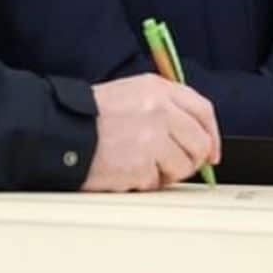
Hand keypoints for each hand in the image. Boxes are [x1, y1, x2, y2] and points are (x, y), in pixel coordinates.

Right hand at [81, 76, 220, 191]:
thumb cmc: (89, 116)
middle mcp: (159, 111)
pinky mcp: (140, 165)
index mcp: (157, 89)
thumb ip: (163, 108)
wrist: (61, 131)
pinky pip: (156, 182)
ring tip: (142, 165)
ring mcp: (151, 139)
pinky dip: (143, 182)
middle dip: (191, 160)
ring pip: (182, 166)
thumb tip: (192, 135)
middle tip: (174, 166)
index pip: (203, 110)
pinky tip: (126, 171)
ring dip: (165, 173)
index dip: (212, 135)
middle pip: (199, 143)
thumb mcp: (130, 94)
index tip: (211, 151)